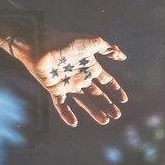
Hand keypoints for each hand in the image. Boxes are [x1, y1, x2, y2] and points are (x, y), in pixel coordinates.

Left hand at [12, 33, 128, 125]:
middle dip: (108, 105)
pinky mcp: (55, 89)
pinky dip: (66, 114)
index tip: (124, 100)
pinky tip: (73, 123)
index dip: (115, 90)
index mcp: (90, 66)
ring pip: (83, 101)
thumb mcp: (93, 42)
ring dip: (94, 112)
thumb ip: (109, 49)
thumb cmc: (66, 41)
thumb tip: (124, 56)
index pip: (106, 81)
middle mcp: (80, 76)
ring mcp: (68, 84)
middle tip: (117, 115)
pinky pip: (61, 104)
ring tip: (105, 121)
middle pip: (97, 94)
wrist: (41, 45)